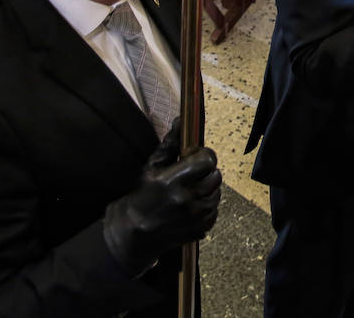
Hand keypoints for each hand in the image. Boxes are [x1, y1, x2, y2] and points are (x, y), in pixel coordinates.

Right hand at [102, 145, 221, 275]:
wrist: (135, 232)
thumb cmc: (143, 196)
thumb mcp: (152, 167)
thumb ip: (170, 144)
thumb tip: (181, 121)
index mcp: (172, 181)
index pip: (207, 160)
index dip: (203, 155)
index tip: (194, 157)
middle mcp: (187, 200)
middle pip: (215, 175)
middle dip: (205, 171)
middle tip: (193, 174)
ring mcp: (196, 217)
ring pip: (217, 192)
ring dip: (207, 189)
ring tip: (190, 190)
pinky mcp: (202, 229)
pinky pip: (215, 210)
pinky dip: (207, 206)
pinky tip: (191, 205)